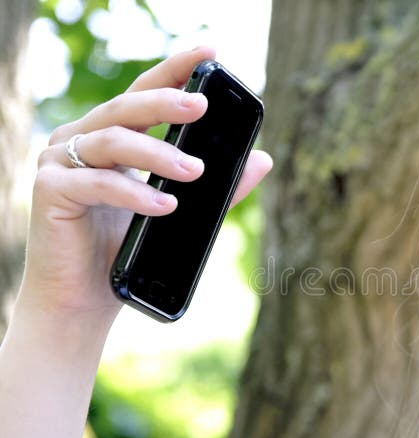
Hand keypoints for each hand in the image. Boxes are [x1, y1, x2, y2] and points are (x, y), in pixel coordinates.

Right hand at [18, 47, 272, 320]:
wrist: (85, 300)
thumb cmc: (127, 249)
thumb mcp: (180, 210)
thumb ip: (218, 185)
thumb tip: (264, 159)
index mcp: (111, 136)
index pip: (145, 93)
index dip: (175, 69)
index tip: (210, 52)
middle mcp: (81, 139)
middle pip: (126, 108)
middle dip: (167, 101)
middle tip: (203, 104)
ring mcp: (59, 161)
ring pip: (113, 140)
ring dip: (158, 154)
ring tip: (196, 171)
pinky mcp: (50, 189)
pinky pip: (98, 182)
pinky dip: (135, 193)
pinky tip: (166, 205)